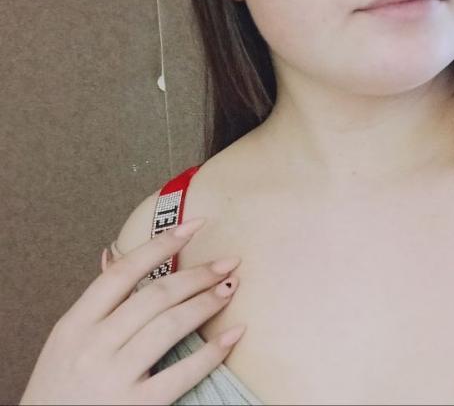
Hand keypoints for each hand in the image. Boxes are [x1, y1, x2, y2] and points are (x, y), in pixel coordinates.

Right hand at [19, 218, 244, 404]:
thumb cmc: (60, 385)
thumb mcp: (68, 338)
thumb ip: (96, 300)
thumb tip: (113, 254)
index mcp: (75, 323)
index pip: (122, 272)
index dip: (160, 245)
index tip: (194, 227)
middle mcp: (94, 345)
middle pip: (155, 296)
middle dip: (198, 274)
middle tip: (228, 262)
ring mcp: (114, 376)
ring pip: (171, 326)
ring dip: (207, 303)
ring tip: (230, 289)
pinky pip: (182, 373)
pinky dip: (212, 352)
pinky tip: (233, 335)